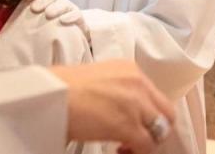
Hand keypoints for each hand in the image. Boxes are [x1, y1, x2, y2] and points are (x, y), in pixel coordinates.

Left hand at [29, 0, 88, 39]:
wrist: (70, 39)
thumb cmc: (48, 30)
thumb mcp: (36, 22)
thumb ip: (25, 16)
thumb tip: (7, 11)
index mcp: (47, 0)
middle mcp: (59, 2)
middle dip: (43, 0)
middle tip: (34, 9)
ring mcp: (70, 9)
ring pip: (64, 3)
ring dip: (56, 7)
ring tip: (48, 14)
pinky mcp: (79, 18)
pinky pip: (76, 14)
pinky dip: (70, 16)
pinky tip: (63, 20)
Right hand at [50, 60, 174, 153]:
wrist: (49, 94)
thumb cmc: (61, 86)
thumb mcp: (96, 77)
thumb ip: (116, 87)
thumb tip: (119, 108)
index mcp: (129, 69)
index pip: (154, 95)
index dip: (148, 113)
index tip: (136, 123)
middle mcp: (138, 83)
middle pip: (165, 112)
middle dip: (155, 128)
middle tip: (138, 138)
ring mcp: (136, 105)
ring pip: (160, 130)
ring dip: (147, 141)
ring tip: (126, 147)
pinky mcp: (130, 126)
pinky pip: (147, 146)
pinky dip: (137, 152)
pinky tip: (120, 150)